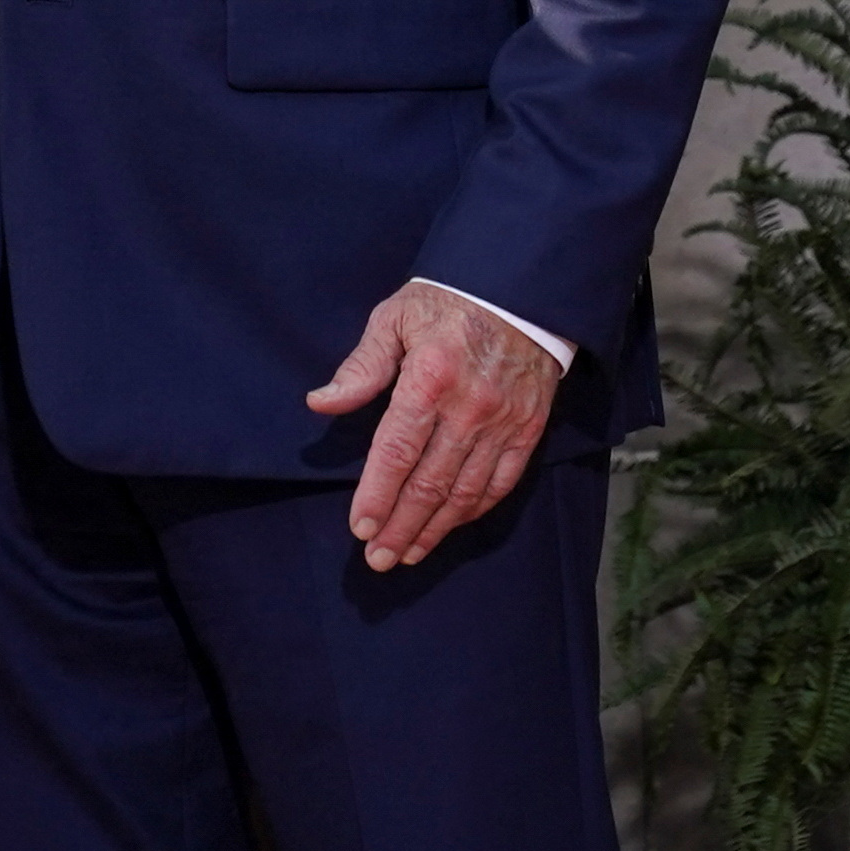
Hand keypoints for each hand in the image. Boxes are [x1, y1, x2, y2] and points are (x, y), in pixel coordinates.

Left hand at [309, 282, 561, 572]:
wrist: (520, 291)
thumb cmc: (446, 303)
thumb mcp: (395, 318)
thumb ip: (361, 367)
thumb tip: (321, 402)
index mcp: (430, 379)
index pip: (397, 452)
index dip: (377, 495)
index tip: (360, 528)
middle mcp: (469, 408)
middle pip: (429, 483)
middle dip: (400, 527)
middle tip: (378, 560)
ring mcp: (504, 423)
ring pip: (465, 492)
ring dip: (434, 529)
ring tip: (408, 556)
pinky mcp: (528, 429)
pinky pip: (501, 482)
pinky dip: (474, 510)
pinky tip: (450, 527)